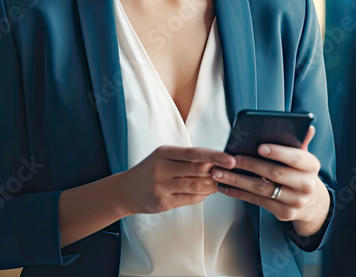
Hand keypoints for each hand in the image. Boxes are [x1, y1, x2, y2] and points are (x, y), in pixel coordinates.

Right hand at [118, 145, 236, 215]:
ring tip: (218, 183)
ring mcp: (162, 187)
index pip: (194, 153)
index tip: (230, 160)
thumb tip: (214, 159)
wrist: (125, 191)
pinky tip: (206, 192)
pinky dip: (202, 195)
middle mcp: (161, 168)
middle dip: (216, 171)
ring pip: (195, 186)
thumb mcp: (162, 157)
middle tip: (228, 172)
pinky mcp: (163, 203)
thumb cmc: (148, 170)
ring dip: (211, 185)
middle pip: (197, 170)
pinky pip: (189, 199)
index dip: (215, 156)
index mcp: (163, 153)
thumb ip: (184, 158)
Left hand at [213, 125, 331, 236]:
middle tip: (231, 159)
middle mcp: (306, 185)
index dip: (277, 152)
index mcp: (311, 166)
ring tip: (219, 174)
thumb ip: (300, 142)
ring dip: (238, 181)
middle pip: (274, 173)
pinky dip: (239, 194)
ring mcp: (296, 201)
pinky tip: (226, 187)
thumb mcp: (303, 157)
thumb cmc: (300, 172)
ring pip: (262, 189)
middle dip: (250, 165)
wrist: (311, 202)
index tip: (260, 147)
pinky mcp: (284, 213)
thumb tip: (307, 125)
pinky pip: (258, 201)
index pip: (295, 158)